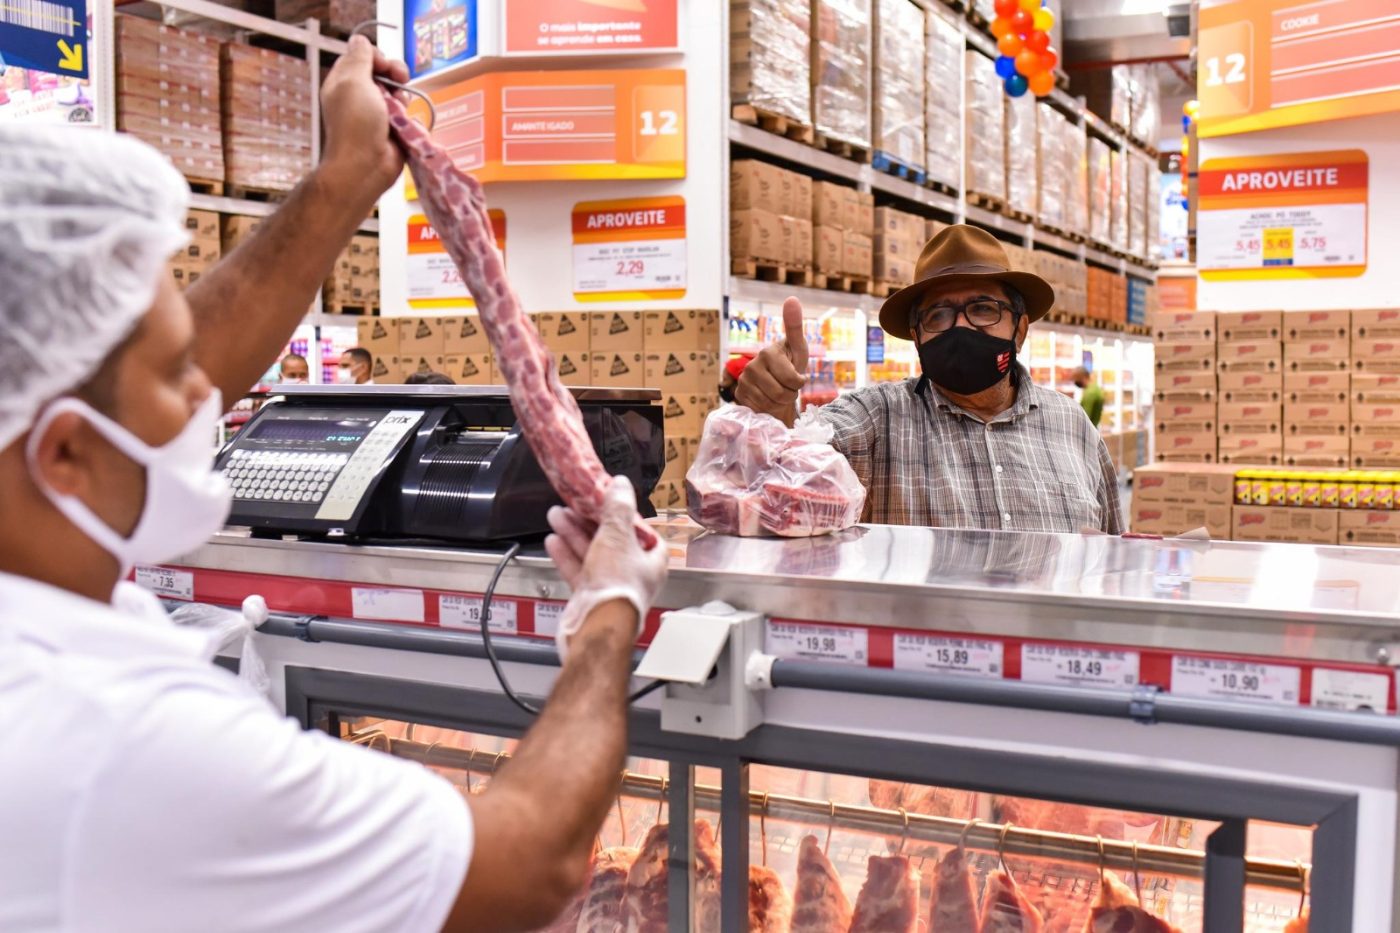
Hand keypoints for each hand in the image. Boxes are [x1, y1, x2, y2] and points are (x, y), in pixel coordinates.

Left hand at [319, 35, 409, 204]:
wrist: (365, 166)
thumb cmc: (355, 125)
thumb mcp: (353, 82)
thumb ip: (360, 57)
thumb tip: (360, 41)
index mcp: (344, 82)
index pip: (363, 56)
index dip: (377, 57)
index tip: (384, 67)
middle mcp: (359, 96)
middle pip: (384, 72)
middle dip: (395, 74)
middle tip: (400, 80)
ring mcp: (377, 114)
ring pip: (398, 93)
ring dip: (403, 96)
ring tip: (400, 108)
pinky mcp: (392, 129)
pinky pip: (407, 114)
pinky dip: (410, 116)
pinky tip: (406, 123)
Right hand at [545, 476, 668, 657]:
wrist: (595, 626)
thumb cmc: (616, 587)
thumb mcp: (617, 536)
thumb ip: (618, 509)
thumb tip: (622, 485)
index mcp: (651, 562)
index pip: (644, 533)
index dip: (627, 517)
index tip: (611, 504)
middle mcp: (633, 575)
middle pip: (612, 541)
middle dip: (591, 522)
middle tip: (576, 505)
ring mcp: (610, 586)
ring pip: (592, 553)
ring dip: (574, 534)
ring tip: (558, 515)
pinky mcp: (589, 596)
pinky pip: (577, 570)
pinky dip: (566, 555)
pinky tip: (553, 541)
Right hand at [734, 297, 807, 426]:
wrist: (776, 383)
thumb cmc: (791, 364)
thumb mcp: (798, 348)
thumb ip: (795, 325)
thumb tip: (792, 298)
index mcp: (768, 353)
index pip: (793, 380)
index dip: (799, 383)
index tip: (797, 377)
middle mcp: (751, 366)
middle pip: (781, 393)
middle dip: (790, 394)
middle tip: (788, 386)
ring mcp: (743, 381)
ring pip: (771, 403)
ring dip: (780, 402)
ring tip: (778, 392)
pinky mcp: (739, 395)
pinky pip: (760, 409)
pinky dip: (768, 408)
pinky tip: (767, 399)